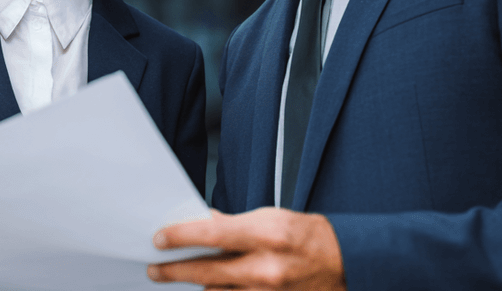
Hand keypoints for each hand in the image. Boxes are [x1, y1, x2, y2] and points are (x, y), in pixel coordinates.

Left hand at [147, 207, 345, 290]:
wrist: (346, 262)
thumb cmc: (307, 235)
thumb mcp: (270, 218)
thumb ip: (234, 224)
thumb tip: (203, 224)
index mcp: (267, 235)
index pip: (213, 234)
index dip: (181, 236)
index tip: (159, 238)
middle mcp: (267, 268)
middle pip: (208, 272)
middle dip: (175, 271)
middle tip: (155, 269)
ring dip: (198, 286)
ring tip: (183, 277)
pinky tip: (210, 288)